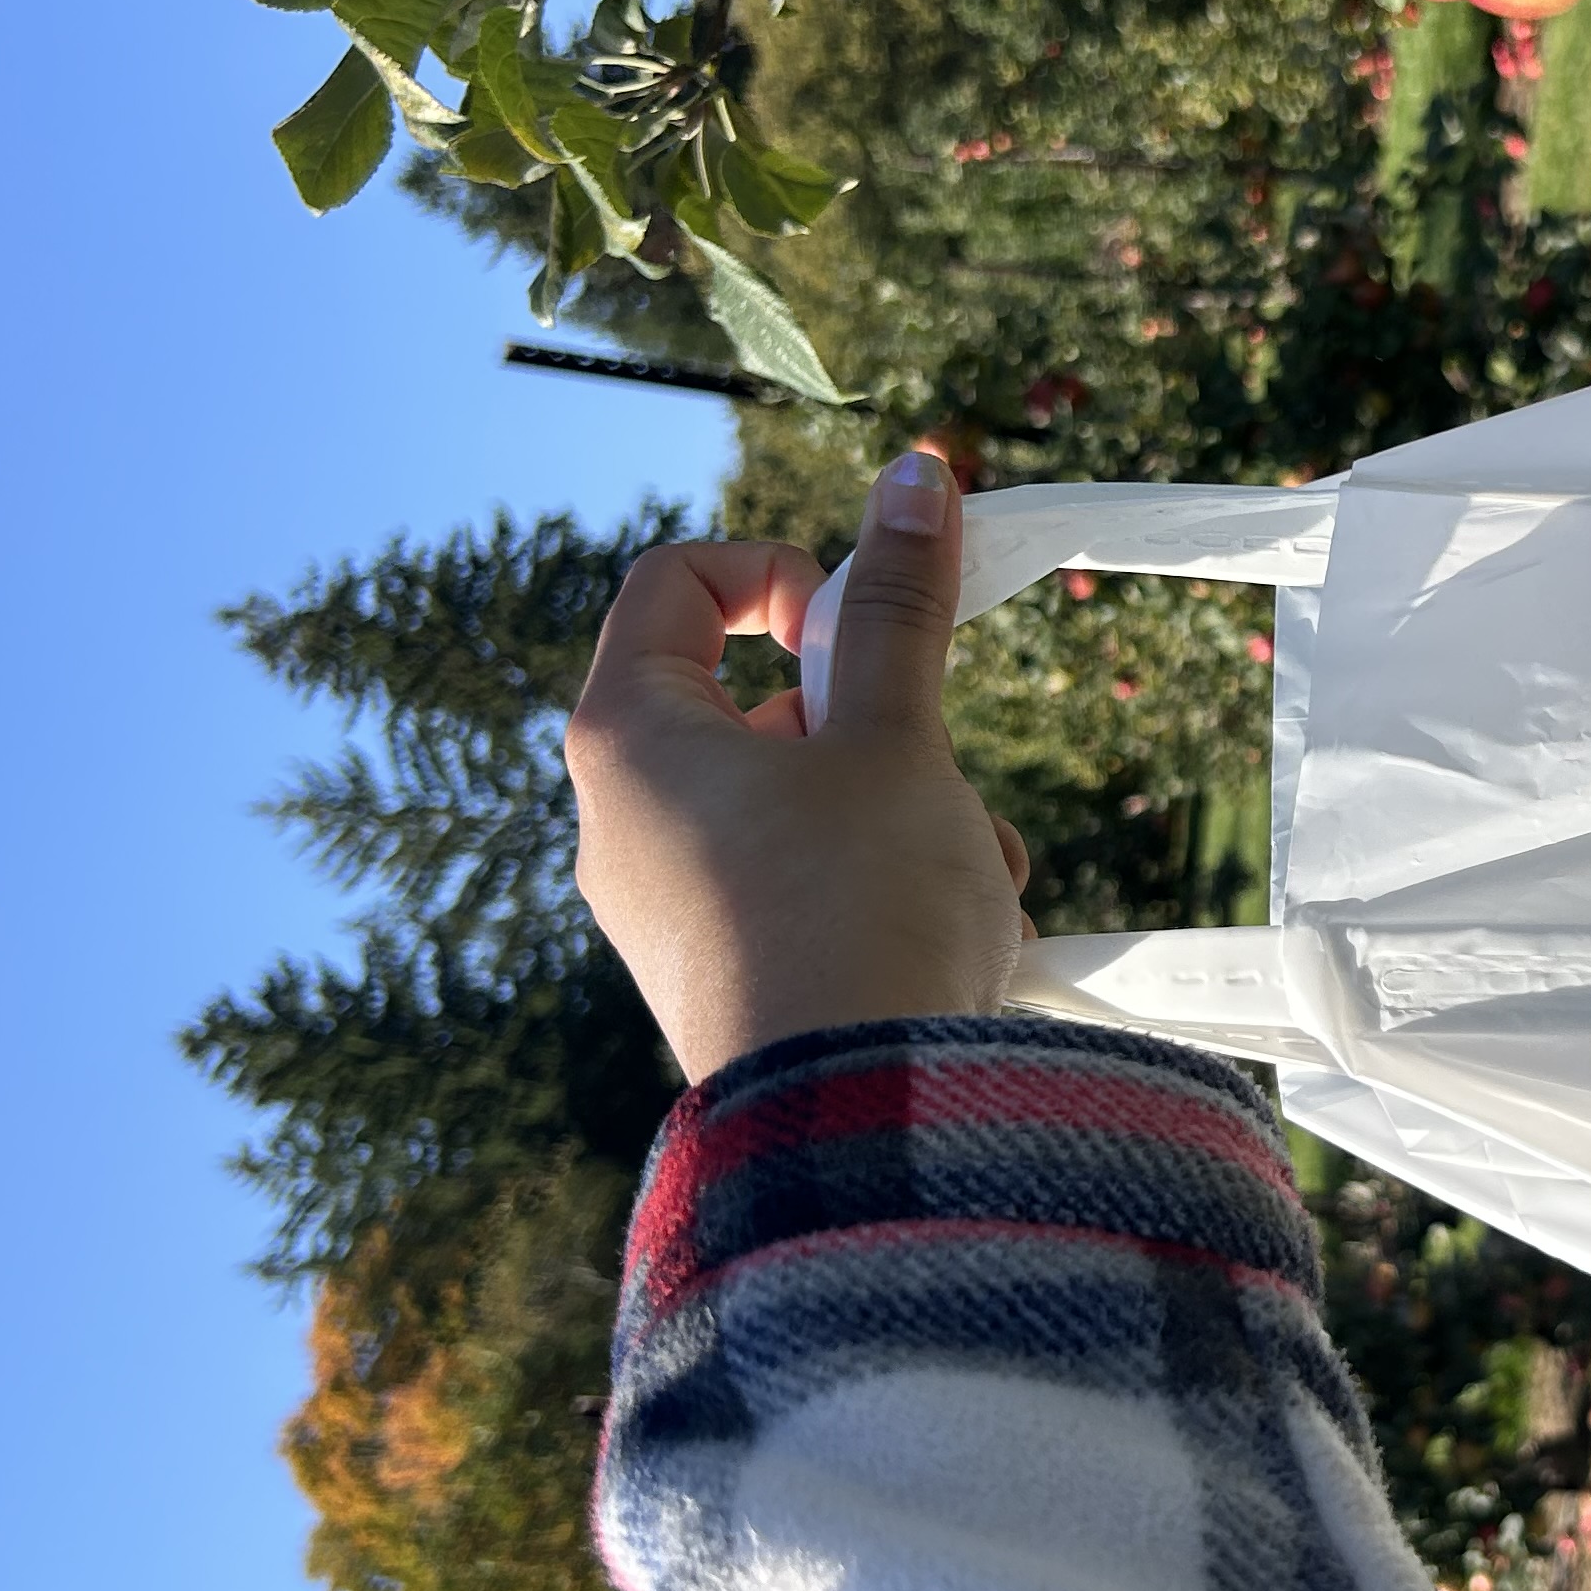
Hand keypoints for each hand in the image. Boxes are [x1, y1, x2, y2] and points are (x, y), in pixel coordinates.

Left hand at [568, 450, 1030, 1088]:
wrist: (858, 1120)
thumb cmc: (860, 906)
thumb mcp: (895, 736)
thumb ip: (899, 605)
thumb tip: (915, 470)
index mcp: (627, 734)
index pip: (676, 582)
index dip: (779, 568)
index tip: (860, 615)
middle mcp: (619, 815)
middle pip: (756, 701)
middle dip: (876, 722)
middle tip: (932, 762)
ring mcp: (663, 903)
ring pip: (801, 799)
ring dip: (906, 809)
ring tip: (971, 870)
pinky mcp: (718, 972)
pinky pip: (803, 882)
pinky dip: (885, 882)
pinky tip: (959, 930)